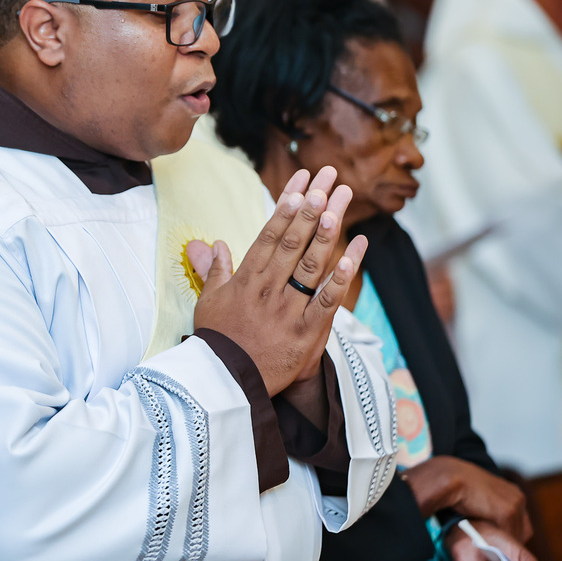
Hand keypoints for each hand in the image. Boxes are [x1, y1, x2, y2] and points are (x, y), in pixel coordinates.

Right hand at [188, 167, 367, 395]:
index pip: (270, 233)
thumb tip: (210, 244)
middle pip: (294, 240)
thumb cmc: (216, 340)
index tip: (302, 181)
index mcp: (246, 278)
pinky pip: (327, 300)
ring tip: (341, 201)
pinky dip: (341, 277)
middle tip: (329, 178)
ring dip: (327, 230)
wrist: (225, 382)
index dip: (287, 205)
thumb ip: (212, 271)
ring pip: (311, 262)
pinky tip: (354, 253)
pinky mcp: (306, 331)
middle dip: (313, 205)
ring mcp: (289, 308)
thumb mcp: (207, 302)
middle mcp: (268, 287)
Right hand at [403, 456, 531, 540]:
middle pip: (523, 528)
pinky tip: (490, 545)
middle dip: (512, 538)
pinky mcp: (507, 512)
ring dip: (505, 542)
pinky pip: (509, 534)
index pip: (521, 520)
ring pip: (516, 533)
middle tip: (499, 547)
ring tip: (493, 549)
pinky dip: (500, 542)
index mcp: (513, 491)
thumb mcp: (481, 495)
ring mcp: (514, 505)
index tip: (501, 540)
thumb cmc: (459, 485)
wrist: (452, 478)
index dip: (512, 532)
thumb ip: (490, 506)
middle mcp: (518, 497)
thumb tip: (489, 523)